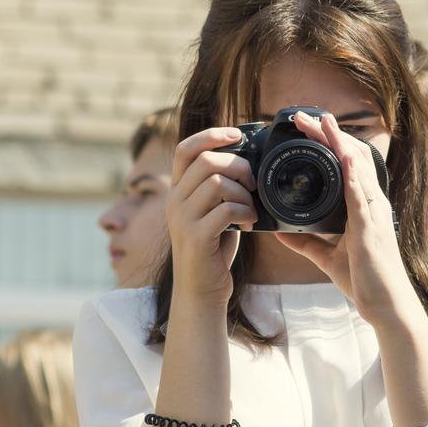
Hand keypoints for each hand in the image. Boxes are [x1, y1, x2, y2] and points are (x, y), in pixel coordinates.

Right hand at [166, 127, 258, 306]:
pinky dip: (245, 212)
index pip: (185, 148)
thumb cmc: (213, 249)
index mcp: (177, 191)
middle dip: (239, 166)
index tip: (237, 134)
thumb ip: (219, 188)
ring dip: (244, 193)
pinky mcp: (195, 237)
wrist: (200, 292)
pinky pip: (226, 209)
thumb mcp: (211, 212)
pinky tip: (250, 224)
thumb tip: (247, 160)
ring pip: (218, 183)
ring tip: (251, 208)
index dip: (211, 135)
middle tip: (253, 183)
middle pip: (206, 161)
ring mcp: (182, 219)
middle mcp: (174, 201)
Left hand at [275, 113, 418, 327]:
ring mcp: (374, 214)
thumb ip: (305, 242)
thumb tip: (279, 230)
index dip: (328, 142)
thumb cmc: (364, 280)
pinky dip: (351, 175)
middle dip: (328, 134)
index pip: (346, 164)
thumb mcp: (328, 256)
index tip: (306, 126)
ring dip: (338, 143)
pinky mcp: (370, 229)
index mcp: (363, 205)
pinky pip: (360, 196)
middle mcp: (372, 203)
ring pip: (357, 169)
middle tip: (303, 116)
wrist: (384, 306)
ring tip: (322, 122)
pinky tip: (342, 157)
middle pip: (350, 158)